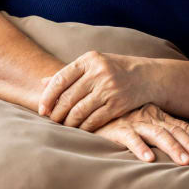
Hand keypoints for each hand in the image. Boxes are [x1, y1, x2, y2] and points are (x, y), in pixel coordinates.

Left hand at [38, 51, 152, 130]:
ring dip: (69, 123)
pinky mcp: (118, 104)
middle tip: (52, 121)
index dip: (48, 96)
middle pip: (68, 98)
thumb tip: (42, 83)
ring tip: (64, 126)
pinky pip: (94, 120)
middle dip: (57, 113)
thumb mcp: (93, 65)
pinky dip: (84, 128)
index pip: (61, 79)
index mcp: (90, 59)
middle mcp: (99, 72)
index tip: (42, 109)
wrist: (146, 76)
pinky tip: (81, 129)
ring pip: (79, 112)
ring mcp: (109, 88)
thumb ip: (69, 74)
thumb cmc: (114, 70)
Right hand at [93, 103, 188, 164]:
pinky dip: (140, 148)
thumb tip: (182, 148)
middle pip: (175, 132)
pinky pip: (130, 138)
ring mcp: (134, 122)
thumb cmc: (119, 119)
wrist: (91, 107)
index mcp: (158, 116)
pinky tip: (148, 159)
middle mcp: (149, 118)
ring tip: (184, 162)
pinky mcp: (117, 129)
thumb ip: (159, 131)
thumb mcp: (142, 123)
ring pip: (157, 135)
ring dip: (172, 148)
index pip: (182, 126)